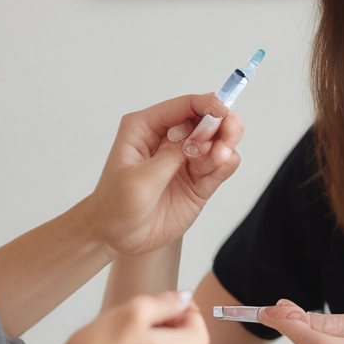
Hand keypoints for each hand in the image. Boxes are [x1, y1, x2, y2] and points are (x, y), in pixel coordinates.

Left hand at [86, 95, 243, 255]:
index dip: (207, 105)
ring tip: (219, 157)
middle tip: (225, 138)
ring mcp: (185, 159)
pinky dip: (226, 163)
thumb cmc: (116, 205)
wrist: (117, 238)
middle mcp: (169, 138)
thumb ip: (171, 156)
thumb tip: (200, 136)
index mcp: (146, 127)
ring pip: (218, 140)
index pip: (183, 106)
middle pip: (206, 118)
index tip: (224, 114)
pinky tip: (219, 166)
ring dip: (225, 145)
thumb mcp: (140, 179)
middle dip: (221, 125)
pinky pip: (221, 164)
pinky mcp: (198, 180)